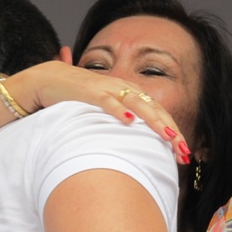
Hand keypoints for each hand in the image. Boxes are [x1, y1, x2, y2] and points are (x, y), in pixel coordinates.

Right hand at [6, 60, 190, 164]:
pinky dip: (117, 109)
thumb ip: (122, 122)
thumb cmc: (78, 97)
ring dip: (153, 120)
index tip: (184, 153)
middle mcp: (122, 88)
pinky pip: (106, 100)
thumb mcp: (106, 111)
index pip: (158, 112)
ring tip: (168, 136)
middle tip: (183, 150)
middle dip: (170, 130)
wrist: (47, 78)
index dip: (173, 130)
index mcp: (129, 93)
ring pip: (136, 103)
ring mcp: (106, 87)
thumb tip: (139, 145)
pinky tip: (128, 120)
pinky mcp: (87, 90)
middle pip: (154, 109)